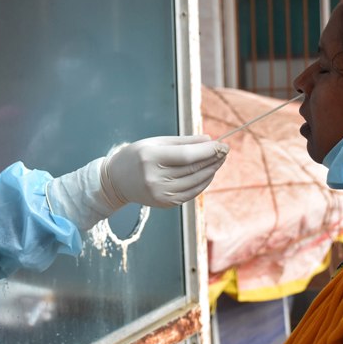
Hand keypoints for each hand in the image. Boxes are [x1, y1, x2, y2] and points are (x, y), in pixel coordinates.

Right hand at [101, 135, 228, 208]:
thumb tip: (209, 140)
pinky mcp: (165, 203)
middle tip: (226, 150)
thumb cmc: (137, 156)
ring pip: (196, 182)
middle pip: (193, 168)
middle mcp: (155, 178)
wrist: (116, 181)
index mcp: (150, 158)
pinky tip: (209, 173)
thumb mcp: (156, 143)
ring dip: (212, 170)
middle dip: (213, 158)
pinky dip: (203, 182)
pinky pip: (191, 192)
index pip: (187, 156)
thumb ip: (183, 142)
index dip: (208, 150)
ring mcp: (160, 194)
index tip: (222, 144)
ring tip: (220, 160)